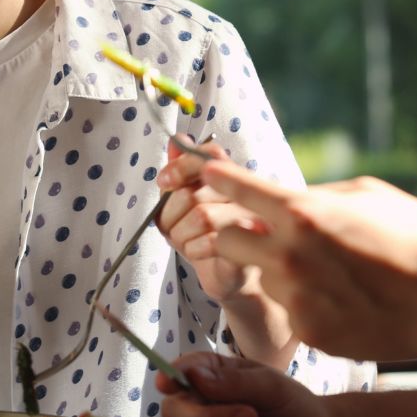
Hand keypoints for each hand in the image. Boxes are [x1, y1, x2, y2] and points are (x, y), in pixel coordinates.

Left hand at [155, 138, 260, 302]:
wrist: (227, 276)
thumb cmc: (205, 236)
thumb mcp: (183, 201)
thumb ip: (181, 170)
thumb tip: (177, 140)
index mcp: (230, 177)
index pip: (210, 155)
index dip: (181, 166)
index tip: (164, 182)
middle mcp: (246, 194)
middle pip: (195, 193)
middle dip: (172, 216)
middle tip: (175, 228)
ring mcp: (252, 220)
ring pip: (202, 217)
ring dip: (182, 235)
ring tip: (187, 241)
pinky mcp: (252, 248)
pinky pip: (212, 242)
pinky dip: (194, 249)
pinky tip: (198, 252)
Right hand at [157, 351, 329, 416]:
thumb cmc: (292, 404)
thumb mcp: (271, 385)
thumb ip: (236, 381)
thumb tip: (194, 377)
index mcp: (213, 373)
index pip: (183, 370)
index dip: (171, 375)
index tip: (168, 382)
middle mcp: (202, 401)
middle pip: (175, 409)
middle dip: (203, 415)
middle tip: (248, 415)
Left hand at [201, 162, 416, 361]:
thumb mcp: (369, 195)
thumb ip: (319, 195)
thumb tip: (290, 197)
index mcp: (303, 211)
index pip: (238, 188)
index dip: (217, 178)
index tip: (204, 173)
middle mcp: (290, 253)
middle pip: (224, 239)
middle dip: (236, 235)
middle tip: (261, 235)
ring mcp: (296, 297)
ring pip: (259, 277)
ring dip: (277, 272)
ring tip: (326, 274)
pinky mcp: (308, 331)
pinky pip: (288, 309)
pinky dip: (305, 303)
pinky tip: (340, 300)